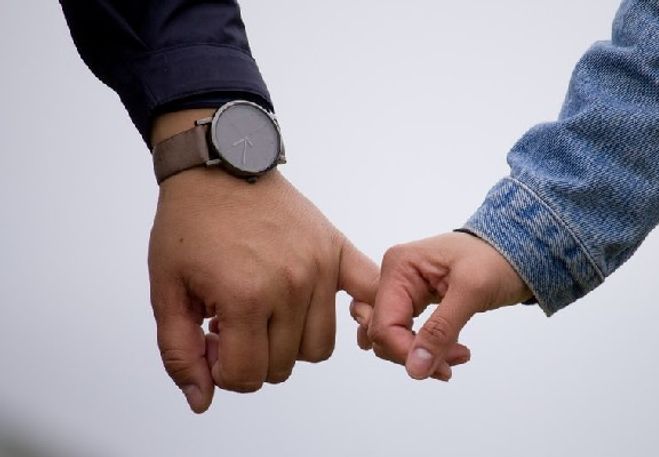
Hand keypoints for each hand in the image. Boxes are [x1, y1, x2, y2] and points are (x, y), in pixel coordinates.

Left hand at [148, 111, 377, 412]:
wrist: (218, 168)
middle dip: (252, 357)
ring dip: (291, 343)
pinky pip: (367, 292)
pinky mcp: (336, 249)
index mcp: (246, 297)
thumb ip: (180, 352)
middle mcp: (291, 285)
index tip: (212, 341)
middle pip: (283, 366)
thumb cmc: (190, 224)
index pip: (247, 376)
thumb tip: (203, 399)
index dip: (222, 369)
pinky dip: (362, 310)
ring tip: (267, 313)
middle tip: (234, 325)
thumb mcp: (166, 290)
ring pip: (318, 347)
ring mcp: (320, 267)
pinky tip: (335, 310)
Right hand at [364, 232, 531, 380]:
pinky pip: (407, 335)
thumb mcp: (472, 291)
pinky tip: (451, 349)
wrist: (516, 253)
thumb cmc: (497, 259)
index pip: (384, 324)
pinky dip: (426, 349)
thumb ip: (440, 330)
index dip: (406, 352)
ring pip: (394, 338)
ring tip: (457, 354)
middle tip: (455, 361)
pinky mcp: (415, 302)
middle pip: (384, 334)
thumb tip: (415, 369)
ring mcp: (403, 290)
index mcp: (399, 266)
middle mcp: (394, 277)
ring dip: (421, 355)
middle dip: (416, 354)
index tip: (442, 367)